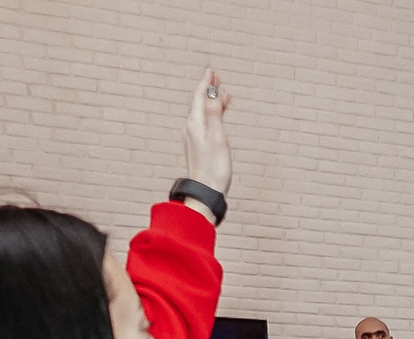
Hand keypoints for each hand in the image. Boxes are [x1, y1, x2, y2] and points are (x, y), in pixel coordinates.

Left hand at [180, 68, 232, 196]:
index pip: (200, 97)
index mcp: (195, 124)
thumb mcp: (218, 138)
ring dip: (211, 102)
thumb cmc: (213, 168)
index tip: (211, 71)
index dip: (206, 83)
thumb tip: (213, 96)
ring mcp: (194, 138)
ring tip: (221, 95)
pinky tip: (218, 117)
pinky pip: (204, 123)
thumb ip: (215, 116)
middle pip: (199, 103)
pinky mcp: (198, 146)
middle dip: (208, 90)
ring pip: (202, 113)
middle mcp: (191, 128)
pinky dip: (212, 115)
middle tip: (216, 79)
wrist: (205, 191)